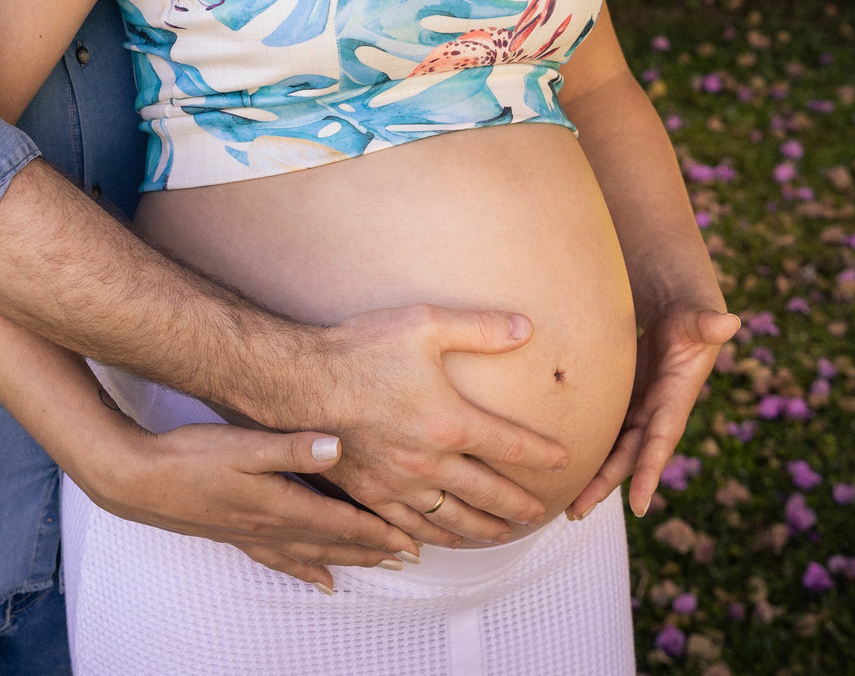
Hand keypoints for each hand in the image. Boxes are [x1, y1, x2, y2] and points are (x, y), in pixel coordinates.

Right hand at [76, 419, 421, 591]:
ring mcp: (252, 534)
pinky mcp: (235, 533)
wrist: (139, 480)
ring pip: (312, 555)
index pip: (340, 523)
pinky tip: (320, 580)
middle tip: (407, 557)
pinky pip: (282, 560)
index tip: (409, 540)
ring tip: (376, 568)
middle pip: (333, 544)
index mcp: (279, 504)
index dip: (376, 532)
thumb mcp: (243, 444)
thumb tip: (337, 447)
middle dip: (372, 550)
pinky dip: (307, 571)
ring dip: (348, 561)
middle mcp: (271, 526)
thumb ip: (291, 447)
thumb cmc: (191, 457)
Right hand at [317, 305, 569, 547]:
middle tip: (541, 513)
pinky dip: (434, 538)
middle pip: (489, 494)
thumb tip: (526, 327)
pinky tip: (441, 541)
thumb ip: (479, 328)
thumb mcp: (425, 324)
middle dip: (519, 505)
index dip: (541, 455)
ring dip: (484, 530)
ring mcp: (400, 484)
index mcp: (449, 422)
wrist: (302, 381)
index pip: (510, 445)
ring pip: (454, 520)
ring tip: (503, 534)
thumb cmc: (362, 347)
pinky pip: (410, 528)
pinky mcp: (371, 494)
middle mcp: (430, 463)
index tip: (562, 460)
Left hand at [565, 302, 740, 521]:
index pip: (661, 440)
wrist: (679, 311)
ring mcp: (639, 408)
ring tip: (567, 505)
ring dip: (594, 476)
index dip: (650, 471)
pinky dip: (590, 449)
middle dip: (605, 484)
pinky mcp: (624, 399)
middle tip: (576, 510)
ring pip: (614, 449)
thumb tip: (729, 322)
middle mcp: (657, 412)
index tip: (638, 507)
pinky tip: (567, 468)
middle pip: (629, 455)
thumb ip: (708, 323)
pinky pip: (605, 429)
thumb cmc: (691, 314)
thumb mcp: (698, 318)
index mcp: (676, 398)